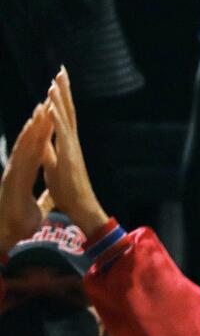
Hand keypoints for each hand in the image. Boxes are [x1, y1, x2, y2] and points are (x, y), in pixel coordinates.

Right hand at [0, 104, 54, 252]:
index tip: (53, 119)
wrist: (9, 233)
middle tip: (47, 102)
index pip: (39, 150)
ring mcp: (15, 170)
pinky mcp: (12, 175)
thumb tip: (53, 196)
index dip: (45, 135)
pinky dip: (26, 140)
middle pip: (32, 142)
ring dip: (33, 126)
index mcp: (28, 173)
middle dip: (40, 123)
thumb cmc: (22, 221)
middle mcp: (20, 168)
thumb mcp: (40, 206)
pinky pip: (21, 154)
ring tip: (40, 108)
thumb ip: (45, 198)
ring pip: (26, 144)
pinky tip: (31, 127)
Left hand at [41, 70, 108, 235]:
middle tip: (61, 70)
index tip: (57, 81)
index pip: (63, 116)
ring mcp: (72, 148)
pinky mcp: (69, 156)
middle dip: (64, 90)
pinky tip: (51, 106)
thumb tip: (40, 140)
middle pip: (68, 111)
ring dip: (60, 99)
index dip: (60, 98)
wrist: (81, 208)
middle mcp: (71, 142)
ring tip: (54, 81)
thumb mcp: (53, 166)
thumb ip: (48, 151)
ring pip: (65, 119)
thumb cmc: (68, 191)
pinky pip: (62, 134)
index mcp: (67, 144)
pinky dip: (57, 118)